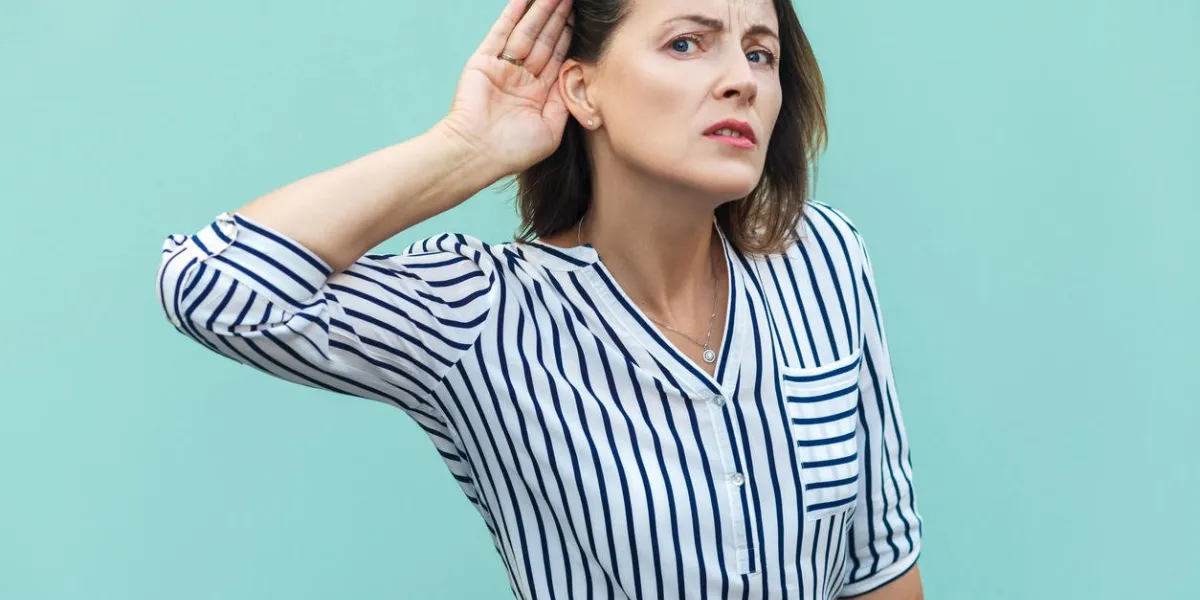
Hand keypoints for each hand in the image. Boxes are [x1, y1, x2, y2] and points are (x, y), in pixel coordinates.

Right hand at [439, 0, 574, 177]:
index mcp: (538, 95)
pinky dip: (511, 15)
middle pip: (545, 41)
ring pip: (527, 33)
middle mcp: (521, 79)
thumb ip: (564, 102)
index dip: (569, 37)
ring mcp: (503, 69)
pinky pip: (500, 33)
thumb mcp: (551, 130)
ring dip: (541, 12)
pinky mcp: (483, 62)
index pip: (557, 58)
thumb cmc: (513, 151)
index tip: (580, 17)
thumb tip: (575, 77)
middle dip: (558, 18)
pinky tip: (524, 0)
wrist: (476, 154)